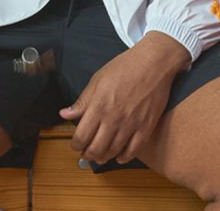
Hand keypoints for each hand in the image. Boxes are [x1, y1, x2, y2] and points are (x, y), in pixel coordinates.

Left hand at [59, 32, 190, 164]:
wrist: (154, 63)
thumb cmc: (126, 67)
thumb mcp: (98, 79)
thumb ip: (82, 101)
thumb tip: (65, 114)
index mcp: (99, 106)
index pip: (81, 135)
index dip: (76, 144)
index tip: (76, 144)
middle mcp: (113, 118)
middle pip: (96, 148)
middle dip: (87, 154)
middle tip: (86, 153)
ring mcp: (130, 124)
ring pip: (113, 152)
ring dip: (103, 157)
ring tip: (100, 156)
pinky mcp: (146, 127)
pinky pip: (133, 150)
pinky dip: (124, 157)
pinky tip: (120, 156)